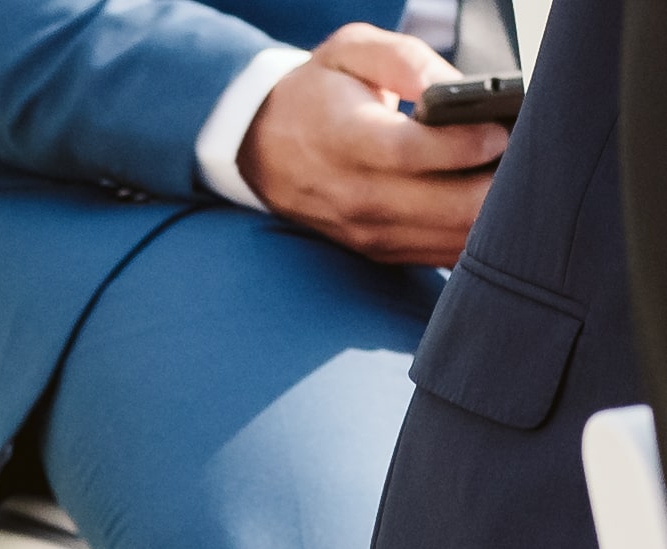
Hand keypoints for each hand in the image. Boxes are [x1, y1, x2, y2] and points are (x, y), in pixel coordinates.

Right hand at [237, 23, 509, 264]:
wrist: (265, 150)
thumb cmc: (318, 92)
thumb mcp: (350, 50)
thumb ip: (403, 58)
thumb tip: (454, 86)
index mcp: (346, 138)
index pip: (412, 152)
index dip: (463, 145)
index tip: (501, 129)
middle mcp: (356, 195)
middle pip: (442, 207)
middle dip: (494, 186)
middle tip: (525, 159)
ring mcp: (368, 232)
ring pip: (448, 238)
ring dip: (491, 218)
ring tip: (517, 183)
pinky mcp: (380, 252)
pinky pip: (439, 256)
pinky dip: (473, 237)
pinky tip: (493, 210)